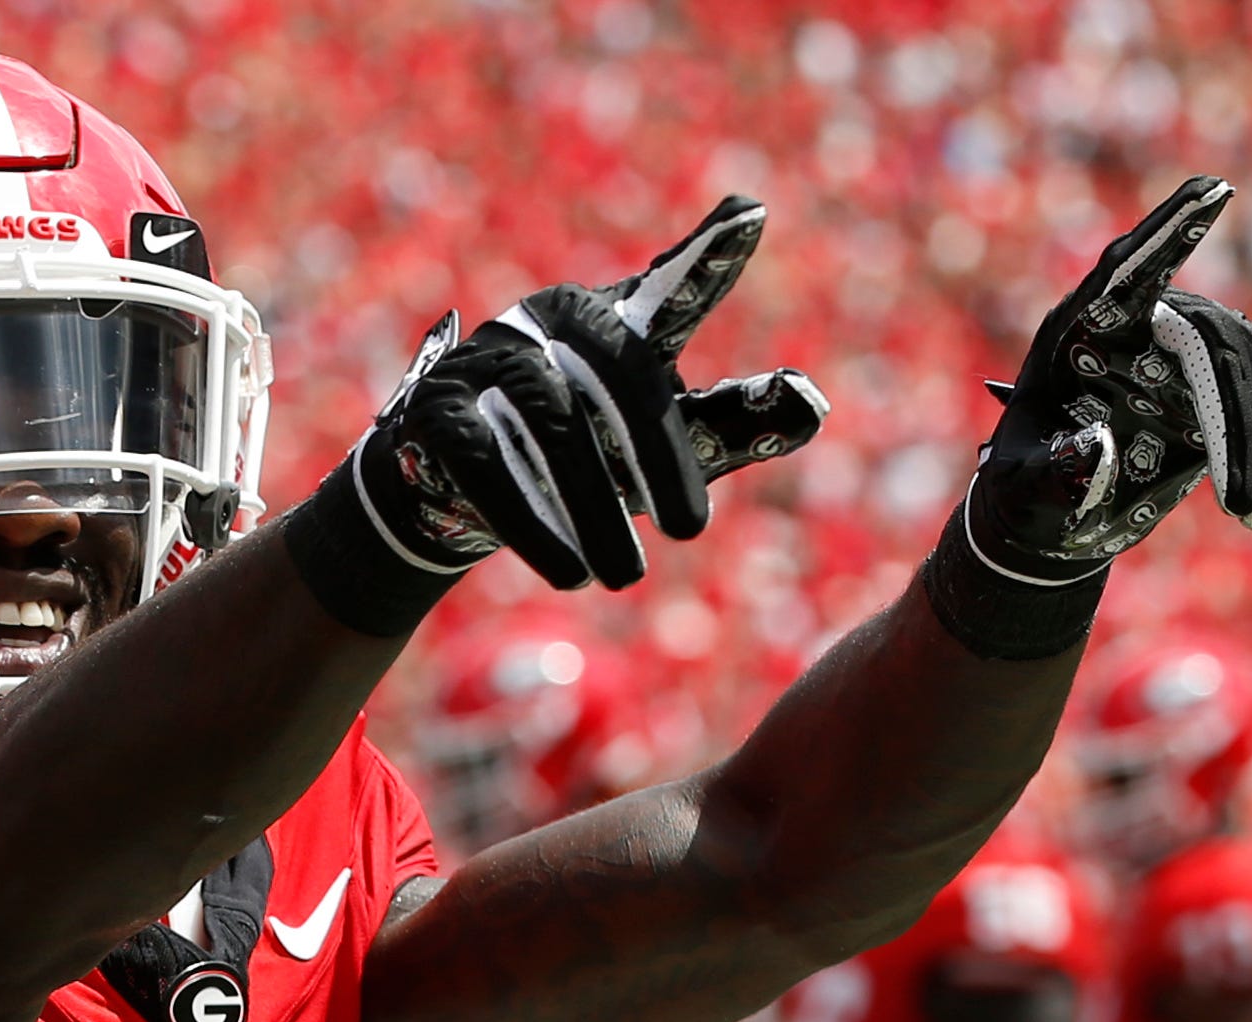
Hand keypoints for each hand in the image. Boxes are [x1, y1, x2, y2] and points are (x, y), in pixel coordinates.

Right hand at [343, 198, 828, 590]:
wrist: (455, 483)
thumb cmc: (584, 447)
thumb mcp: (657, 438)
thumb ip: (728, 421)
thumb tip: (811, 407)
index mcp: (612, 314)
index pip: (669, 290)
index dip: (706, 258)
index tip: (754, 213)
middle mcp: (549, 319)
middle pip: (617, 378)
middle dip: (656, 458)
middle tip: (689, 534)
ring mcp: (489, 360)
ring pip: (551, 426)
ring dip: (589, 508)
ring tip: (623, 578)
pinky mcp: (439, 411)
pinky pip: (484, 462)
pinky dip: (529, 520)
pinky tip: (566, 574)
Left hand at [961, 178, 1251, 587]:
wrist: (1053, 509)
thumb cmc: (1027, 491)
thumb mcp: (1024, 488)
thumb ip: (1050, 470)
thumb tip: (1094, 446)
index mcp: (1082, 328)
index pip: (1128, 266)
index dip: (1169, 230)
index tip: (1215, 187)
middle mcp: (1144, 322)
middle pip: (1214, 340)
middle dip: (1239, 421)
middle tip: (1242, 501)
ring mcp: (1187, 344)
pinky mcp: (1220, 376)